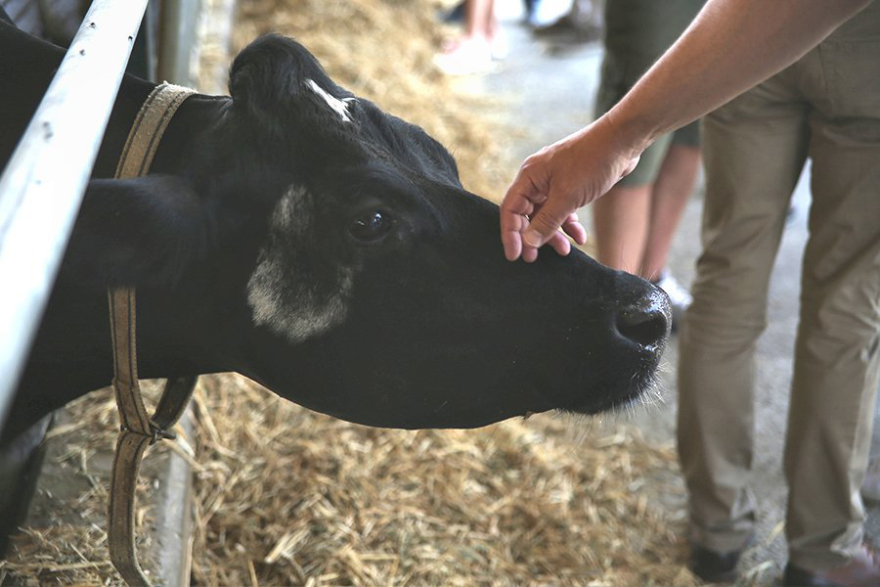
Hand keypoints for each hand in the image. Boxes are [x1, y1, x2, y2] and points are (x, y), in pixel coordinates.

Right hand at [500, 115, 642, 261]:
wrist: (622, 142)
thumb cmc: (592, 161)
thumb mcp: (567, 197)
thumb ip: (546, 222)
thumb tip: (528, 243)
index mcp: (529, 176)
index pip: (510, 210)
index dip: (510, 234)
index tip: (515, 256)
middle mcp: (538, 179)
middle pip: (526, 214)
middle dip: (533, 237)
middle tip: (535, 259)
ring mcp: (554, 182)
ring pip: (545, 214)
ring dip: (553, 234)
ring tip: (565, 251)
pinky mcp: (570, 186)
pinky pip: (562, 210)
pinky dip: (569, 224)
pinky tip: (579, 237)